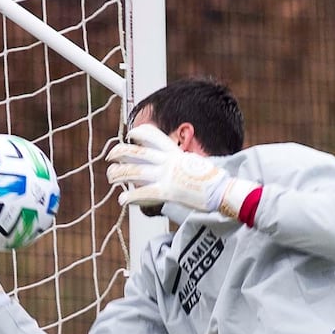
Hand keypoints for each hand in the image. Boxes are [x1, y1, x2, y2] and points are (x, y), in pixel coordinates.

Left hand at [105, 125, 256, 218]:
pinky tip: (122, 200)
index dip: (139, 133)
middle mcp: (169, 162)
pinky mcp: (168, 192)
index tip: (131, 134)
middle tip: (109, 157)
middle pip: (137, 152)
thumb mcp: (198, 166)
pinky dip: (130, 197)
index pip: (154, 136)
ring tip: (110, 177)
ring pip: (135, 172)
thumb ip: (184, 166)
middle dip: (119, 152)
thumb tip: (181, 169)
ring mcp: (167, 176)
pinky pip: (144, 193)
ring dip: (118, 174)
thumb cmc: (216, 182)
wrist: (225, 191)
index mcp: (177, 153)